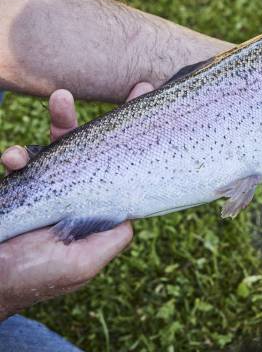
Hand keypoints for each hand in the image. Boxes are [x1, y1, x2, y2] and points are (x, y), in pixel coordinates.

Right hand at [0, 83, 153, 319]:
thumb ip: (112, 237)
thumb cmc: (37, 275)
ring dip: (61, 120)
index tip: (146, 99)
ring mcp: (52, 184)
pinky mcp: (26, 182)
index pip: (123, 164)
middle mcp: (79, 190)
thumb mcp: (84, 262)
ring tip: (60, 99)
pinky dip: (19, 157)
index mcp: (98, 205)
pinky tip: (13, 159)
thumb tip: (132, 213)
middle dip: (114, 115)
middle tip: (134, 87)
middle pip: (96, 146)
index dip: (135, 134)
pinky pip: (26, 161)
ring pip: (62, 144)